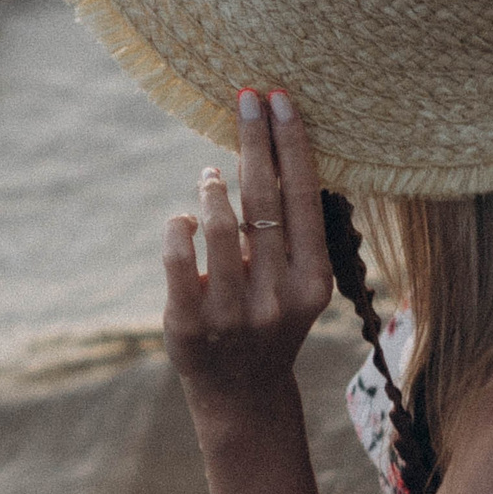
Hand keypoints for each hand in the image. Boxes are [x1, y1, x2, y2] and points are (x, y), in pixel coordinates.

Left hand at [161, 89, 333, 411]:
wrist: (242, 395)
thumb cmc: (269, 320)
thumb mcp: (295, 283)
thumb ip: (288, 232)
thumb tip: (270, 152)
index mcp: (313, 280)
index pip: (303, 197)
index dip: (290, 144)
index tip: (279, 100)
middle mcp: (278, 296)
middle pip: (264, 199)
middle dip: (253, 140)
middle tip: (245, 98)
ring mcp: (233, 313)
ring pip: (219, 223)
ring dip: (213, 187)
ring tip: (211, 176)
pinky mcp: (190, 325)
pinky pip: (179, 255)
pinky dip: (180, 225)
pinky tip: (185, 219)